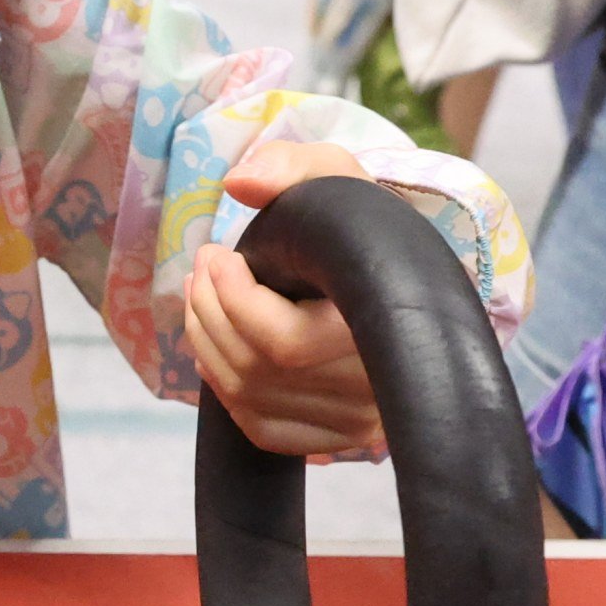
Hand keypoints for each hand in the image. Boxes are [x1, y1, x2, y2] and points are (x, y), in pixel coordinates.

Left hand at [187, 142, 384, 457]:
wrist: (405, 277)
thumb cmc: (365, 226)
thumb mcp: (338, 180)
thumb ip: (291, 167)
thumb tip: (240, 182)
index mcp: (384, 328)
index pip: (286, 342)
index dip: (233, 300)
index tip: (215, 254)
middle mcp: (376, 388)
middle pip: (260, 371)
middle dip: (210, 314)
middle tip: (200, 271)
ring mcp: (361, 421)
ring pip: (254, 399)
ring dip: (207, 345)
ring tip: (200, 297)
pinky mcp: (344, 437)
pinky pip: (266, 431)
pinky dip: (227, 392)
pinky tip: (215, 351)